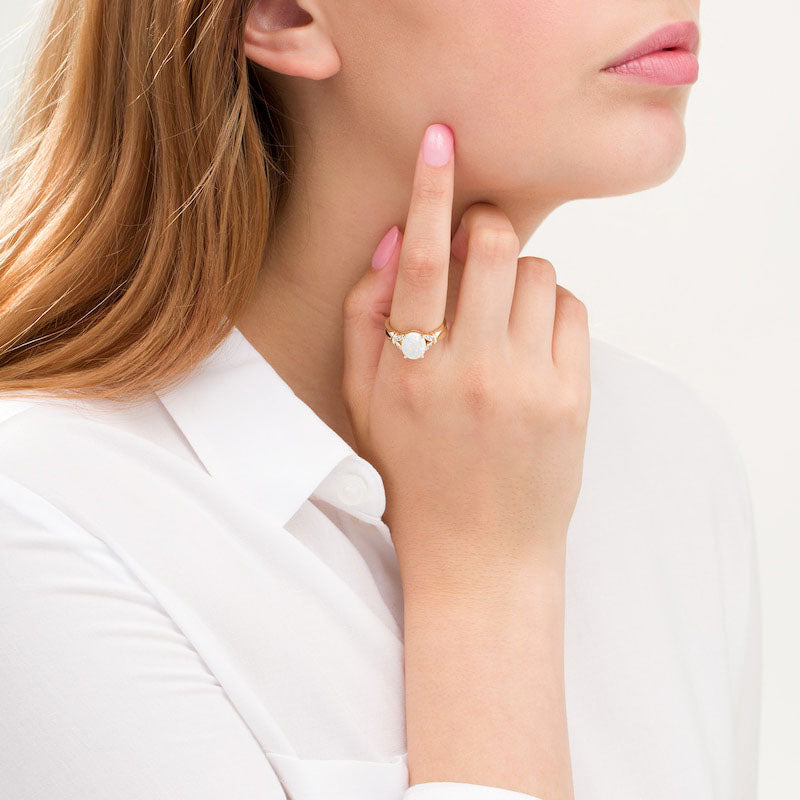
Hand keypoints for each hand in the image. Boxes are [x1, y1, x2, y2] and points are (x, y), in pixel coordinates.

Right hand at [341, 123, 589, 592]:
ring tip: (501, 321)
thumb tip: (390, 241)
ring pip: (538, 272)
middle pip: (494, 246)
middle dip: (485, 227)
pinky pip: (572, 309)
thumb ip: (364, 319)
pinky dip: (550, 309)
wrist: (480, 553)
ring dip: (516, 277)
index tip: (440, 139)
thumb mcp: (365, 403)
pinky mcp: (574, 399)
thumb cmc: (415, 473)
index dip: (428, 192)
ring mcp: (529, 385)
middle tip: (475, 244)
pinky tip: (531, 346)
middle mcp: (470, 372)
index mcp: (409, 371)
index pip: (418, 261)